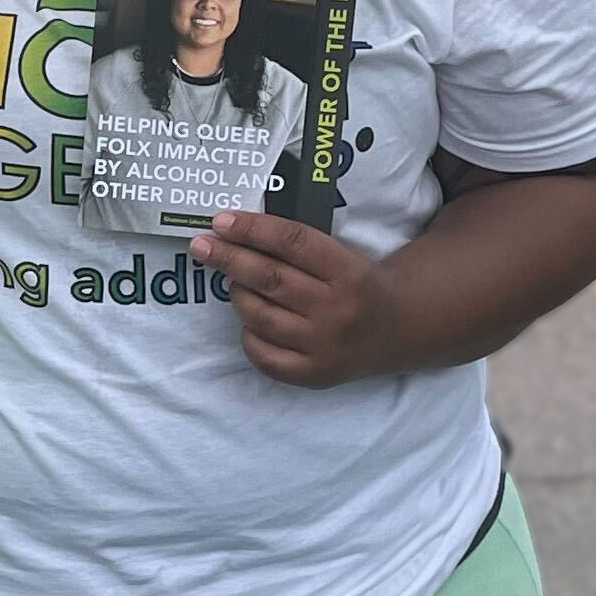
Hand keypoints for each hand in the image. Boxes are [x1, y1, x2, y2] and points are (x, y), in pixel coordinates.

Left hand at [189, 211, 408, 389]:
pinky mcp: (314, 375)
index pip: (292, 242)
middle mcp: (338, 309)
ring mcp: (325, 346)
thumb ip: (297, 245)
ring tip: (234, 282)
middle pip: (271, 278)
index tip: (221, 221)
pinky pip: (264, 355)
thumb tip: (236, 231)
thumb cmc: (356, 283)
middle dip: (229, 258)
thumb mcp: (341, 255)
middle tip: (201, 246)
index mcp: (348, 271)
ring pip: (261, 316)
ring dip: (238, 294)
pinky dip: (248, 334)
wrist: (393, 329)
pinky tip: (248, 319)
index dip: (253, 229)